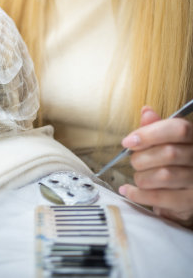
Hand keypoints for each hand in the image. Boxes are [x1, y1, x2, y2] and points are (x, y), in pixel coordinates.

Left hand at [118, 105, 192, 226]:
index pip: (178, 129)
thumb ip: (157, 126)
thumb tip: (146, 112)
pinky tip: (128, 190)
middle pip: (169, 153)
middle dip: (142, 157)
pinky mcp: (189, 202)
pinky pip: (161, 198)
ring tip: (138, 176)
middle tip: (134, 161)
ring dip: (142, 176)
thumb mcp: (169, 139)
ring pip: (164, 176)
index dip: (150, 134)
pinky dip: (139, 194)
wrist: (187, 187)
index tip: (128, 141)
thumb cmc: (176, 159)